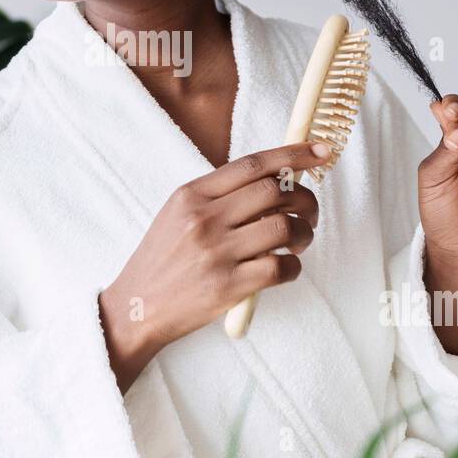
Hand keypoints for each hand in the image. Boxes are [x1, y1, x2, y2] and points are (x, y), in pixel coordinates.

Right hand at [99, 141, 328, 390]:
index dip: (293, 155)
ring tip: (299, 242)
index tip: (320, 151)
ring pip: (283, 228)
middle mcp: (204, 219)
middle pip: (275, 192)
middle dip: (305, 199)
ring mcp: (216, 253)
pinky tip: (286, 268)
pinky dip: (294, 267)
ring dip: (303, 234)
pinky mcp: (228, 286)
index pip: (253, 164)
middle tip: (308, 213)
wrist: (137, 306)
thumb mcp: (177, 214)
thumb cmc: (163, 260)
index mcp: (191, 194)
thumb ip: (218, 195)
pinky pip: (280, 268)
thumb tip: (274, 180)